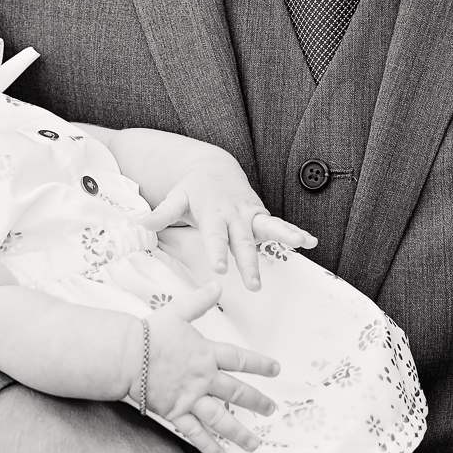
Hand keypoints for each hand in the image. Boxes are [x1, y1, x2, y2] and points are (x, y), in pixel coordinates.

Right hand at [140, 283, 277, 452]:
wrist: (127, 354)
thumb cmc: (150, 332)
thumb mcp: (177, 310)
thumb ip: (199, 300)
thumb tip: (217, 284)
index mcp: (206, 353)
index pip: (239, 360)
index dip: (260, 364)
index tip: (275, 369)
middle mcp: (203, 378)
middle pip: (236, 392)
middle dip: (257, 402)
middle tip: (271, 410)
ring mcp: (191, 398)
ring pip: (221, 419)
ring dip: (240, 432)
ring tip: (255, 444)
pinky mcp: (175, 412)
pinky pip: (196, 433)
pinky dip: (209, 445)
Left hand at [145, 159, 315, 288]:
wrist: (212, 167)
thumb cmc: (192, 190)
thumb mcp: (175, 199)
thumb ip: (161, 214)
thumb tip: (140, 224)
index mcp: (211, 213)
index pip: (214, 235)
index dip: (218, 251)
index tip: (221, 268)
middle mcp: (234, 214)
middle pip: (243, 240)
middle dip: (249, 261)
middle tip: (254, 284)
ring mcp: (251, 214)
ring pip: (269, 226)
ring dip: (285, 236)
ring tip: (301, 243)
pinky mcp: (262, 216)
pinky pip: (281, 224)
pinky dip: (296, 231)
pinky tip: (312, 241)